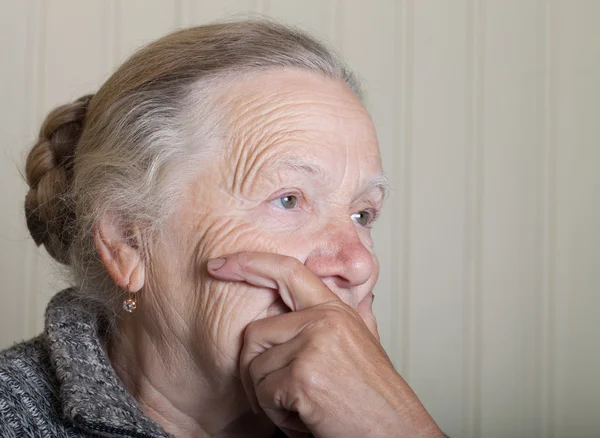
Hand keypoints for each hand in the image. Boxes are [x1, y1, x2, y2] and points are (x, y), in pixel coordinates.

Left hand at [208, 252, 441, 437]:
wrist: (396, 432)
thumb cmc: (376, 396)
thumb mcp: (365, 342)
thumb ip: (349, 314)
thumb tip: (354, 290)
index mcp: (336, 311)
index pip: (286, 271)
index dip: (249, 263)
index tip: (220, 264)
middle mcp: (324, 321)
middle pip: (255, 333)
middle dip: (256, 370)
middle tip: (280, 393)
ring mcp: (314, 345)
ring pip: (255, 368)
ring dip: (271, 398)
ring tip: (305, 406)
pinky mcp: (303, 375)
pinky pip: (263, 394)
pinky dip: (278, 416)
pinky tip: (307, 418)